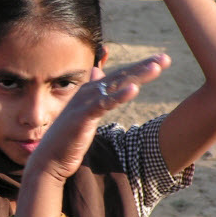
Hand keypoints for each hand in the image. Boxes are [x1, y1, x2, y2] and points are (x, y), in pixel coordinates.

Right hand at [26, 53, 170, 183]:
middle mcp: (88, 92)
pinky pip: (104, 104)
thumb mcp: (84, 111)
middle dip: (144, 66)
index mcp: (91, 92)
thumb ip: (93, 93)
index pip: (120, 75)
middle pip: (121, 76)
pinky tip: (133, 89)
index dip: (140, 67)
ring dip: (136, 76)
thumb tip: (97, 70)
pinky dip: (119, 96)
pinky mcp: (83, 116)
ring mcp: (85, 103)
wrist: (49, 157)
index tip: (161, 61)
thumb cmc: (68, 136)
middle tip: (165, 58)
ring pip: (115, 86)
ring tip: (157, 67)